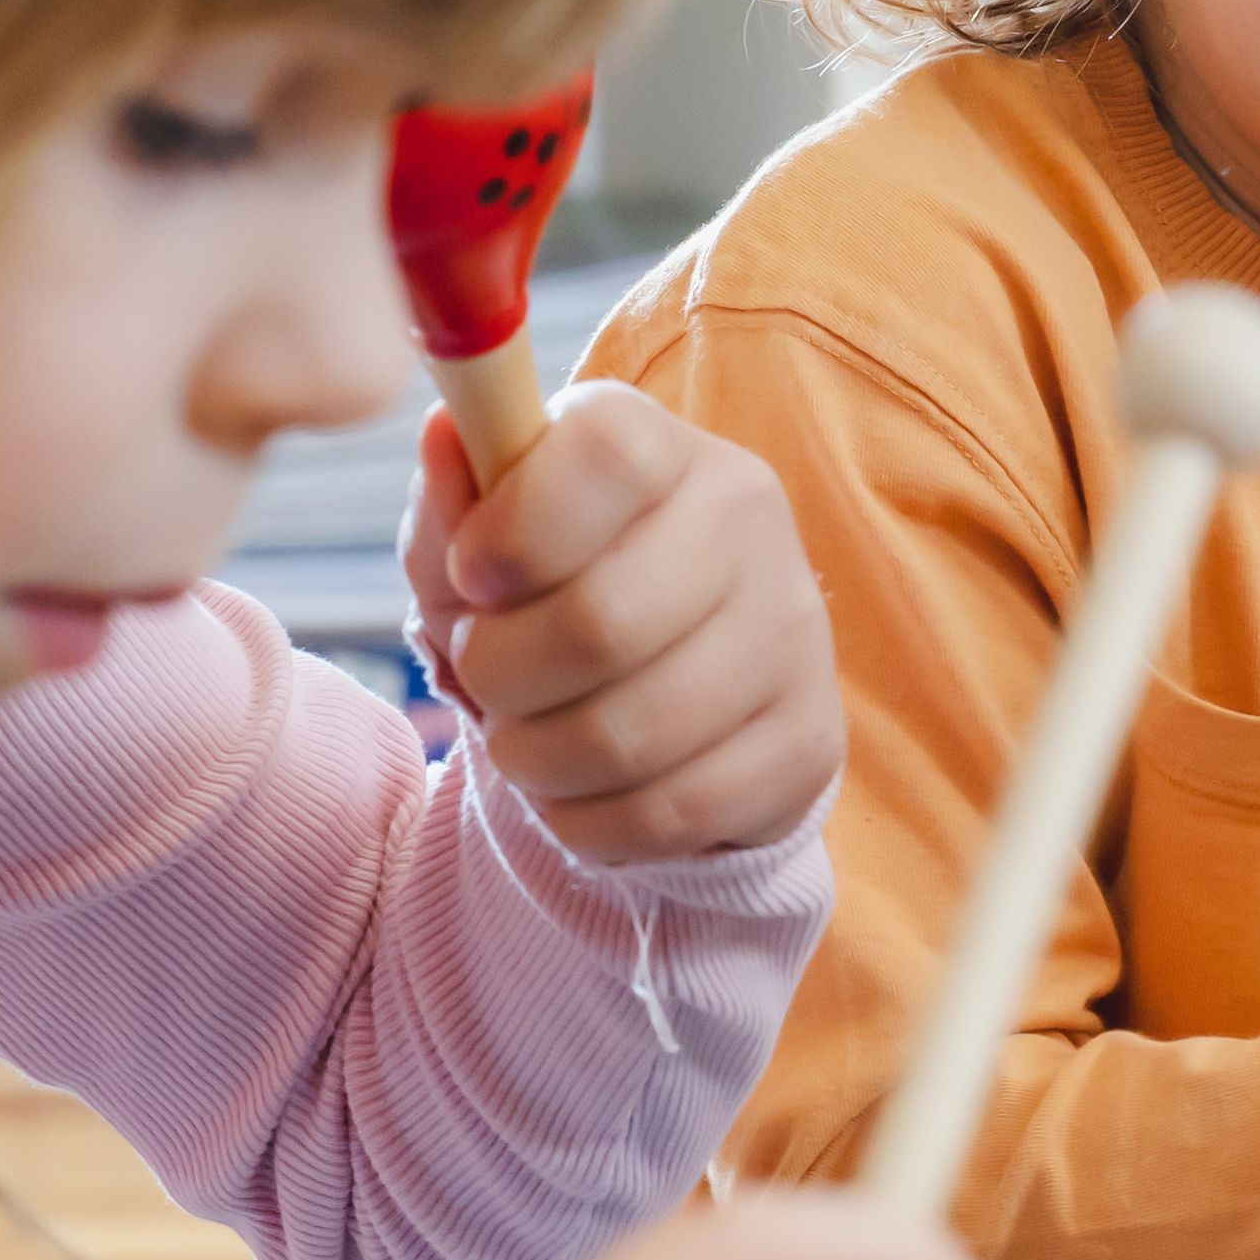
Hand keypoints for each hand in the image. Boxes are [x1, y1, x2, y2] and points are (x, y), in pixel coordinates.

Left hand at [403, 384, 843, 864]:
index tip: (474, 576)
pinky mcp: (811, 742)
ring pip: (628, 737)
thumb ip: (456, 498)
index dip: (513, 531)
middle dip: (499, 675)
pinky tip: (584, 790)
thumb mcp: (480, 539)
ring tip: (526, 743)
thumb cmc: (553, 592)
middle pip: (600, 625)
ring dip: (535, 760)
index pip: (605, 458)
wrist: (674, 687)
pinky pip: (674, 811)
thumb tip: (448, 438)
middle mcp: (752, 526)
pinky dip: (592, 821)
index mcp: (668, 451)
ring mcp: (795, 637)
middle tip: (486, 679)